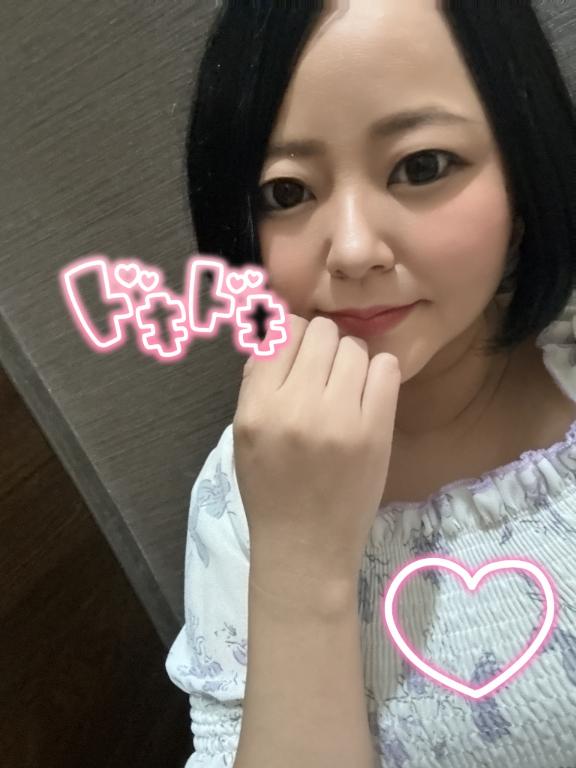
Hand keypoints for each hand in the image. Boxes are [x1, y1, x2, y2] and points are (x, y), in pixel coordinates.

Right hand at [233, 313, 400, 585]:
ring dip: (351, 360)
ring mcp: (339, 419)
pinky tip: (367, 396)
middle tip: (324, 372)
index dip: (294, 335)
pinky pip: (386, 369)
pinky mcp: (375, 431)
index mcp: (257, 407)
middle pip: (322, 333)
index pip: (283, 332)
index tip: (300, 353)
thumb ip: (257, 382)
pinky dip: (378, 374)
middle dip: (324, 346)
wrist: (306, 547)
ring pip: (354, 347)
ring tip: (346, 388)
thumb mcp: (243, 435)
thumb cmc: (270, 490)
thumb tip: (279, 328)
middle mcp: (296, 406)